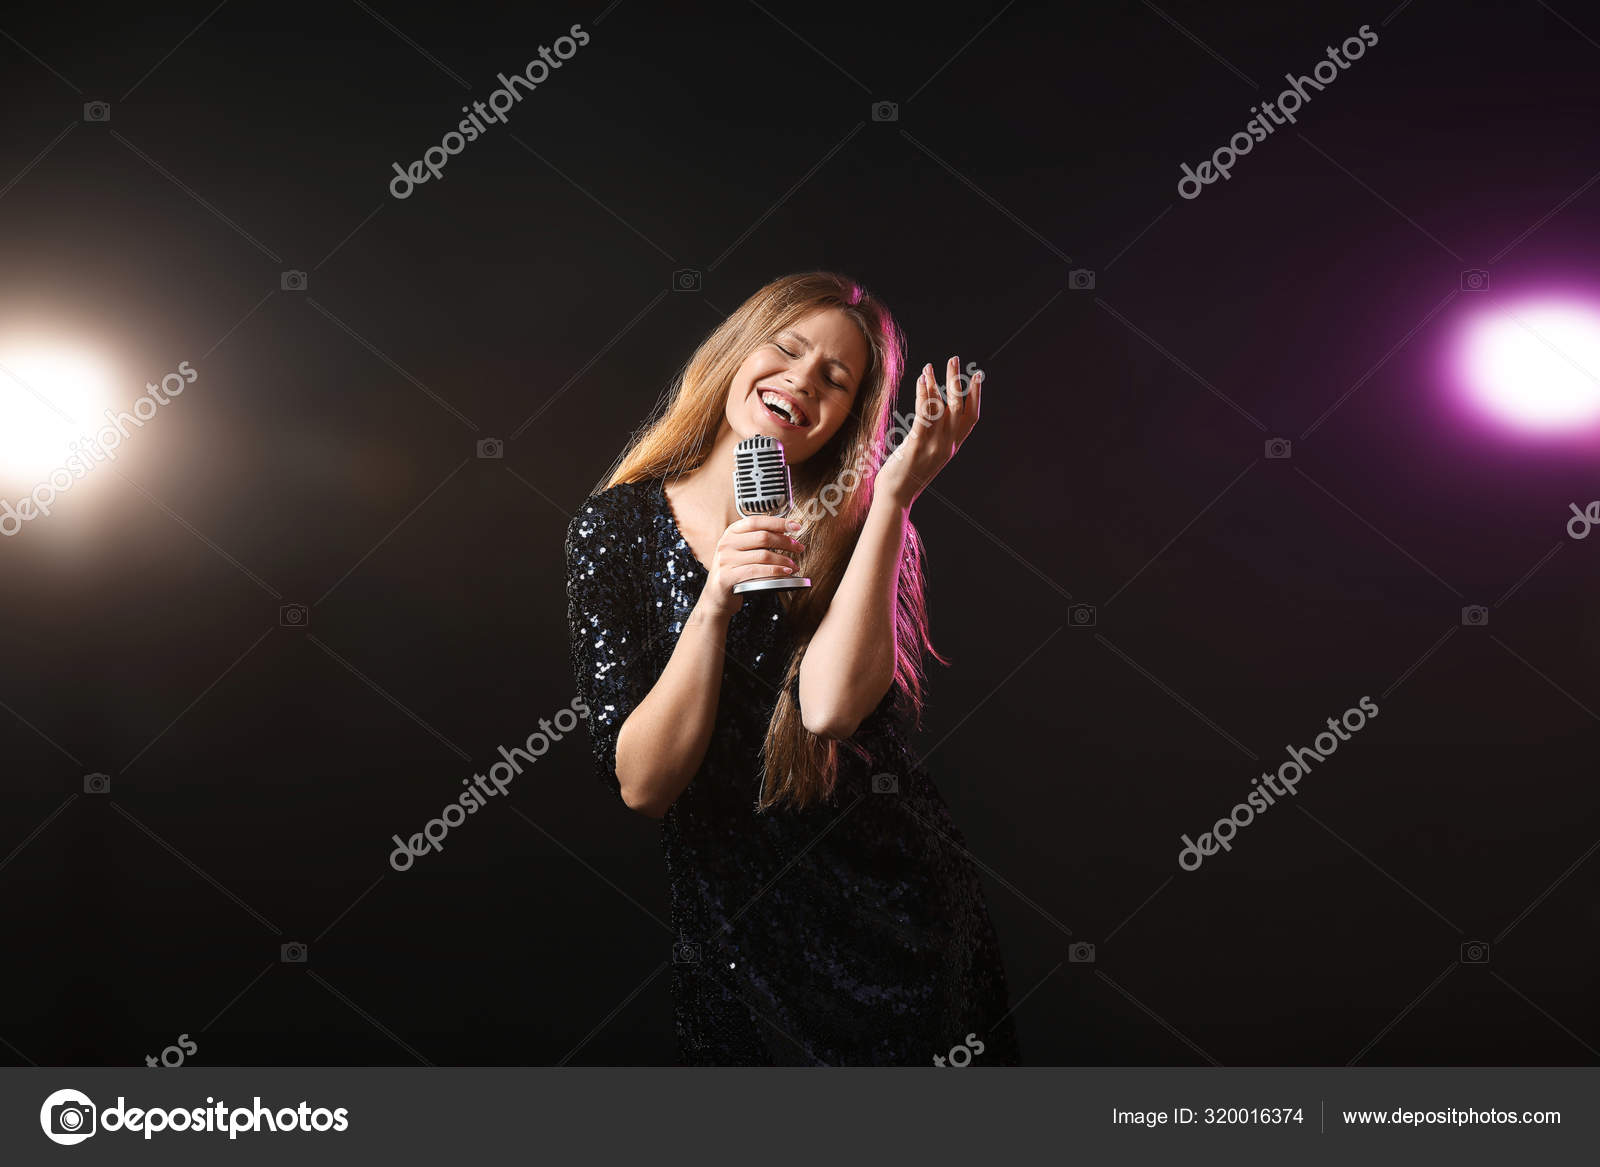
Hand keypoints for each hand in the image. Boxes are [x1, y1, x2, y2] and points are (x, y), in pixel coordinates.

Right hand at [695, 514, 805, 621]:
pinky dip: (774, 572)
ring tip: (794, 565)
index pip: (757, 521)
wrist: (716, 596)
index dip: (778, 522)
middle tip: (799, 548)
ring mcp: (726, 560)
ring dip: (783, 560)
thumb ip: (757, 540)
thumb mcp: (742, 550)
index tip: (795, 526)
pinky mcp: (727, 577)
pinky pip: (757, 571)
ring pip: (763, 555)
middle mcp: (727, 543)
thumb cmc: (734, 572)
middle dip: (785, 542)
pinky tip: (785, 573)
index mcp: (732, 533)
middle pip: (763, 537)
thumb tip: (786, 532)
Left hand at [876, 355, 980, 510]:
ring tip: (930, 366)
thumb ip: (935, 434)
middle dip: (958, 381)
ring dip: (936, 384)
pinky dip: (924, 396)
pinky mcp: (917, 446)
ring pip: (942, 408)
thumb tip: (935, 410)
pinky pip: (924, 416)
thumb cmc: (906, 474)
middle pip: (959, 408)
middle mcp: (947, 445)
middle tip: (954, 359)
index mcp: (952, 447)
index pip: (971, 418)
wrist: (895, 498)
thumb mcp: (927, 452)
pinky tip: (921, 381)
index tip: (977, 376)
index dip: (976, 396)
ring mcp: (934, 446)